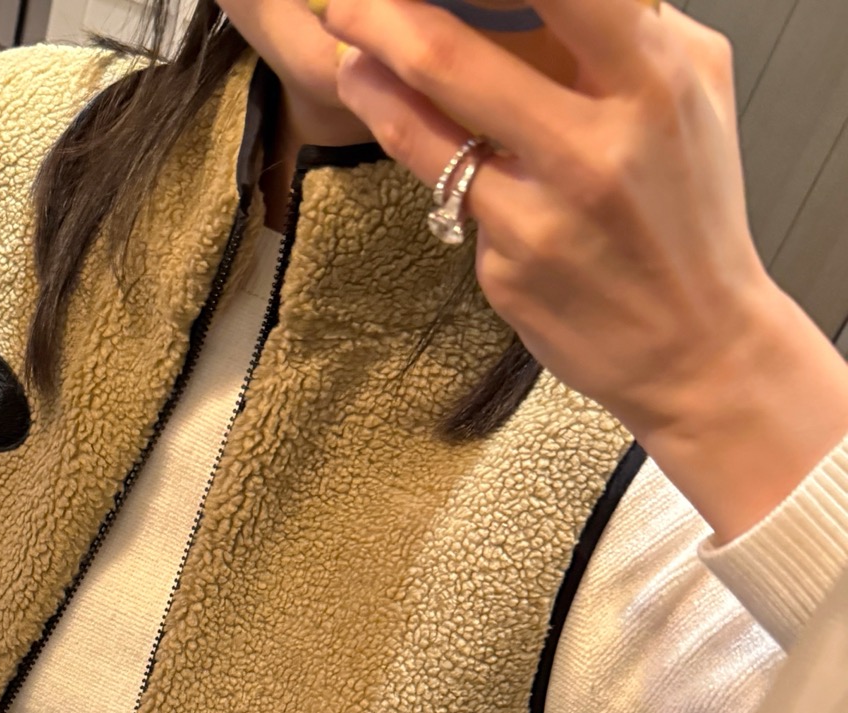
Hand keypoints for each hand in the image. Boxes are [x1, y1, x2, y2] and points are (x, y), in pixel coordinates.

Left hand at [325, 0, 847, 541]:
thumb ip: (633, 21)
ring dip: (371, 81)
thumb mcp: (693, 90)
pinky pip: (451, 196)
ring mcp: (544, 217)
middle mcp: (596, 148)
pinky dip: (415, 148)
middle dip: (384, 16)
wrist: (698, 346)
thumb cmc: (692, 207)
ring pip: (427, 132)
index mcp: (654, 81)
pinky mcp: (509, 270)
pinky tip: (387, 114)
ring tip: (348, 52)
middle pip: (453, 58)